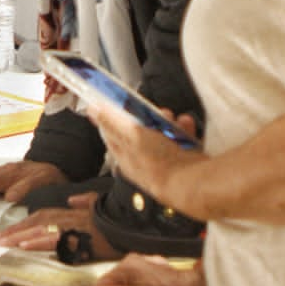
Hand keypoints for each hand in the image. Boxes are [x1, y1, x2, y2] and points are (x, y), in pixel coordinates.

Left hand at [0, 193, 121, 259]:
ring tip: (3, 243)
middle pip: (38, 220)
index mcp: (75, 211)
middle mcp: (72, 217)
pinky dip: (40, 242)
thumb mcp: (103, 205)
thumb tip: (73, 199)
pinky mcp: (83, 239)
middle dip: (16, 229)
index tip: (9, 231)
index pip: (45, 214)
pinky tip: (25, 246)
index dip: (25, 222)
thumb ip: (87, 201)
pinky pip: (57, 240)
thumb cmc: (122, 219)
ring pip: (43, 229)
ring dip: (21, 235)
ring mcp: (77, 227)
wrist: (138, 225)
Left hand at [84, 102, 203, 214]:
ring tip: (171, 118)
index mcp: (125, 158)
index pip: (112, 135)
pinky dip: (184, 128)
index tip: (115, 104)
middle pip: (140, 131)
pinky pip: (182, 138)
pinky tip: (185, 125)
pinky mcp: (183, 158)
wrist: (191, 181)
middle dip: (147, 117)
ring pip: (162, 133)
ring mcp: (163, 160)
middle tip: (151, 111)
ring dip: (167, 122)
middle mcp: (143, 160)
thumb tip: (93, 109)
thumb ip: (113, 121)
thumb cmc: (159, 165)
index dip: (112, 118)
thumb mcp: (132, 135)